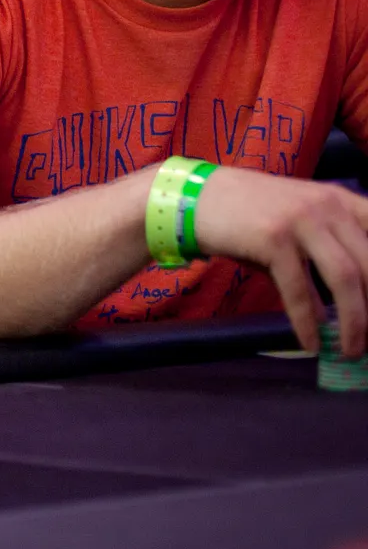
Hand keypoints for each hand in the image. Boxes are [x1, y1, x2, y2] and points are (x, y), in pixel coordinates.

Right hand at [192, 166, 367, 356]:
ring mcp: (301, 220)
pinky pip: (299, 288)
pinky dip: (307, 322)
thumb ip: (325, 250)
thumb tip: (343, 309)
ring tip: (351, 350)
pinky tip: (310, 343)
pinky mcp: (273, 239)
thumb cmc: (248, 213)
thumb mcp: (298, 219)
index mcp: (340, 200)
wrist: (197, 198)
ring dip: (354, 321)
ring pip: (345, 277)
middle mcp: (328, 206)